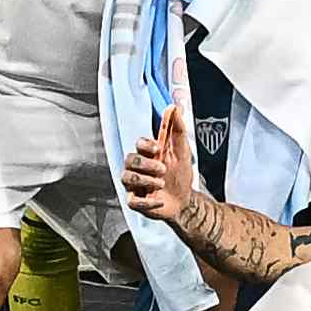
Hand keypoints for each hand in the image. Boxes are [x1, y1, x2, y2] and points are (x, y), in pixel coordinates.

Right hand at [119, 102, 201, 228]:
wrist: (184, 200)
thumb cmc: (180, 174)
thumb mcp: (182, 151)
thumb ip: (178, 129)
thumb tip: (173, 108)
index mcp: (148, 154)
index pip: (138, 143)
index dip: (145, 145)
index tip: (157, 148)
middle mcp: (138, 168)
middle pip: (129, 159)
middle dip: (146, 164)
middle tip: (163, 169)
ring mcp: (135, 184)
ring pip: (127, 178)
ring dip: (145, 180)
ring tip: (161, 184)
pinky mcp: (135, 201)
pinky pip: (132, 201)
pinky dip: (147, 202)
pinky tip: (159, 200)